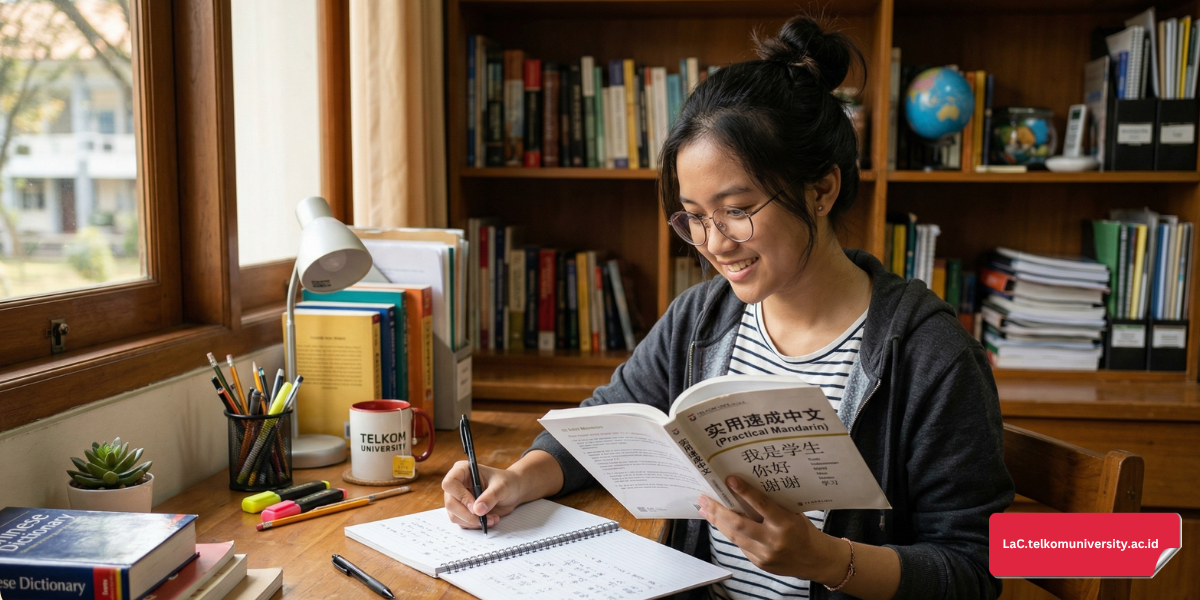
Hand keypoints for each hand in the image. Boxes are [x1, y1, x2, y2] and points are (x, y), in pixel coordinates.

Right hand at [442, 460, 526, 528]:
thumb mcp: (501, 487)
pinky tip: (490, 520)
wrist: (512, 492)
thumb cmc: (506, 482)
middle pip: (450, 503)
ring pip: (454, 516)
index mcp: (462, 471)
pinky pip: (462, 523)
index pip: (450, 483)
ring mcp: (458, 499)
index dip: (460, 496)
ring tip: (492, 518)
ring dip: (473, 522)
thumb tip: (477, 510)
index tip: (475, 506)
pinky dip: (475, 525)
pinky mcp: (462, 512)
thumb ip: (490, 497)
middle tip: (483, 518)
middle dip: (467, 514)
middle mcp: (456, 485)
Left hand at [698, 475, 847, 583]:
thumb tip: (744, 489)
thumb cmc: (803, 530)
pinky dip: (729, 533)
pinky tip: (720, 523)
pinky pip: (741, 545)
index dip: (745, 492)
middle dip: (718, 511)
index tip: (729, 479)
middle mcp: (773, 540)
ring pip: (735, 536)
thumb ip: (772, 505)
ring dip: (717, 521)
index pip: (762, 505)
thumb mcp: (792, 513)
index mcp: (785, 523)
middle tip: (704, 498)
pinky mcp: (759, 563)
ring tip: (705, 509)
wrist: (815, 559)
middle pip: (739, 525)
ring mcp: (765, 554)